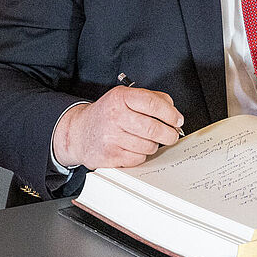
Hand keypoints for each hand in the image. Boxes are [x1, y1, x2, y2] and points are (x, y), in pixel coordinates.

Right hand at [52, 86, 182, 168]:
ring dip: (153, 145)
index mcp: (121, 98)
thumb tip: (173, 111)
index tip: (177, 120)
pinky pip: (137, 159)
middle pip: (154, 129)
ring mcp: (111, 138)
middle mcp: (115, 116)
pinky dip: (141, 156)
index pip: (153, 104)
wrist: (79, 132)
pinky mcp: (109, 156)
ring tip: (147, 140)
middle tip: (172, 135)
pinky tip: (134, 148)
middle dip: (169, 134)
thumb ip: (150, 99)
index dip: (170, 114)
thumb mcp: (125, 97)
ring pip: (148, 146)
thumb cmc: (107, 114)